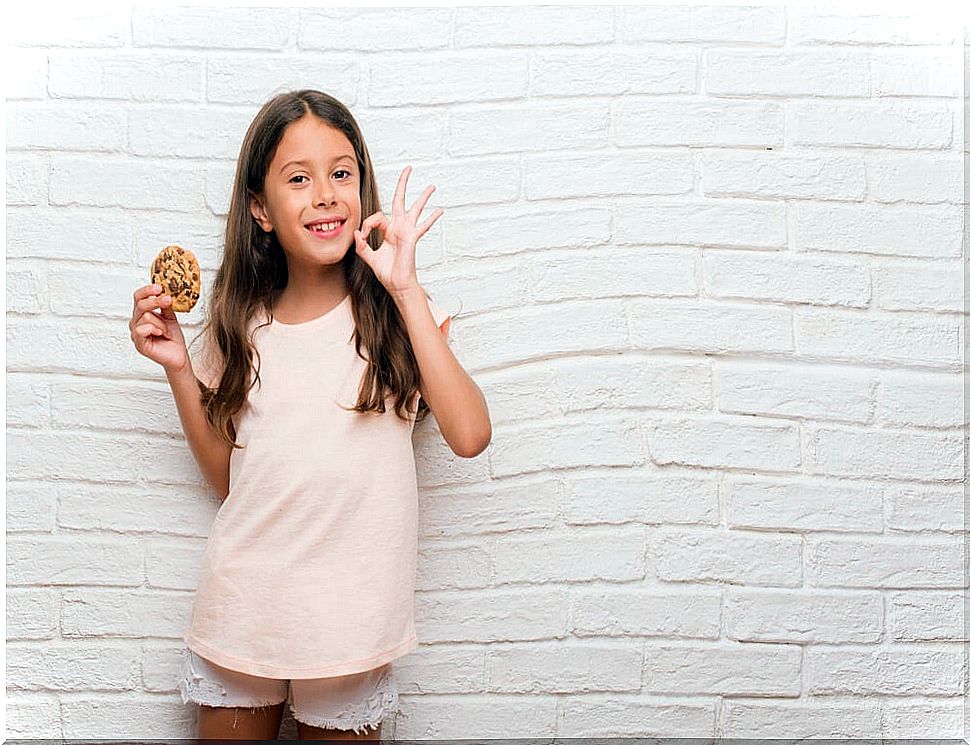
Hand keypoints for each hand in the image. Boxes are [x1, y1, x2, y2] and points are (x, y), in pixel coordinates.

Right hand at [129, 284, 188, 372]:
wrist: (178, 354)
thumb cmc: (173, 337)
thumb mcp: (171, 317)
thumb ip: (165, 306)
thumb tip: (164, 293)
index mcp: (142, 314)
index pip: (138, 297)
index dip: (147, 291)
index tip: (159, 287)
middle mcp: (136, 322)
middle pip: (140, 305)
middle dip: (156, 301)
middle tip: (168, 300)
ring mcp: (136, 333)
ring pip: (146, 317)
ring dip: (161, 323)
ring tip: (166, 331)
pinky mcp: (139, 343)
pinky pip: (142, 329)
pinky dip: (155, 329)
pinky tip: (161, 334)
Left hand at [353, 165, 443, 298]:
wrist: (397, 284)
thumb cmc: (387, 272)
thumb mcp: (369, 258)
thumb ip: (361, 246)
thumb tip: (357, 234)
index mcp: (388, 231)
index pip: (377, 216)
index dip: (367, 223)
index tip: (363, 235)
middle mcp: (399, 228)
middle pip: (400, 200)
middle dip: (403, 184)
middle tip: (408, 169)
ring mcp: (407, 232)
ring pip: (415, 209)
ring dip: (423, 197)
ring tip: (432, 186)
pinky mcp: (411, 238)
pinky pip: (423, 226)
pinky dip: (431, 218)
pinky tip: (440, 210)